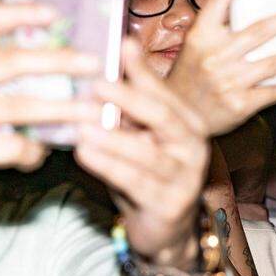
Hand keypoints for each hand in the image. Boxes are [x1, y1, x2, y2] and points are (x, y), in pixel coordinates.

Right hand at [0, 3, 102, 215]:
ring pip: (20, 106)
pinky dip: (33, 152)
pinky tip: (38, 155)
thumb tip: (54, 68)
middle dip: (60, 60)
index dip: (21, 11)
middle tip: (95, 63)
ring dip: (63, 109)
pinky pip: (11, 148)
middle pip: (13, 60)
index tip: (55, 12)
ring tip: (93, 112)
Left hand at [74, 40, 209, 263]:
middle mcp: (193, 146)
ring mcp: (184, 177)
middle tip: (97, 84)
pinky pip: (135, 182)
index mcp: (188, 122)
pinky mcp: (169, 205)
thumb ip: (131, 102)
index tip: (120, 46)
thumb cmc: (146, 173)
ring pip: (146, 153)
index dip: (142, 70)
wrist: (163, 229)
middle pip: (162, 116)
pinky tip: (84, 154)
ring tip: (81, 124)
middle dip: (129, 98)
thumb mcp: (141, 134)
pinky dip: (108, 166)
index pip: (164, 91)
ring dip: (111, 137)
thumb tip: (115, 54)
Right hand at [166, 0, 275, 135]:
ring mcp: (229, 81)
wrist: (178, 117)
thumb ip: (217, 26)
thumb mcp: (193, 45)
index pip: (220, 1)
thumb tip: (250, 6)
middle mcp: (215, 55)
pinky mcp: (240, 103)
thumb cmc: (189, 77)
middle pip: (259, 30)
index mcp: (200, 36)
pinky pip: (275, 91)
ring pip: (274, 63)